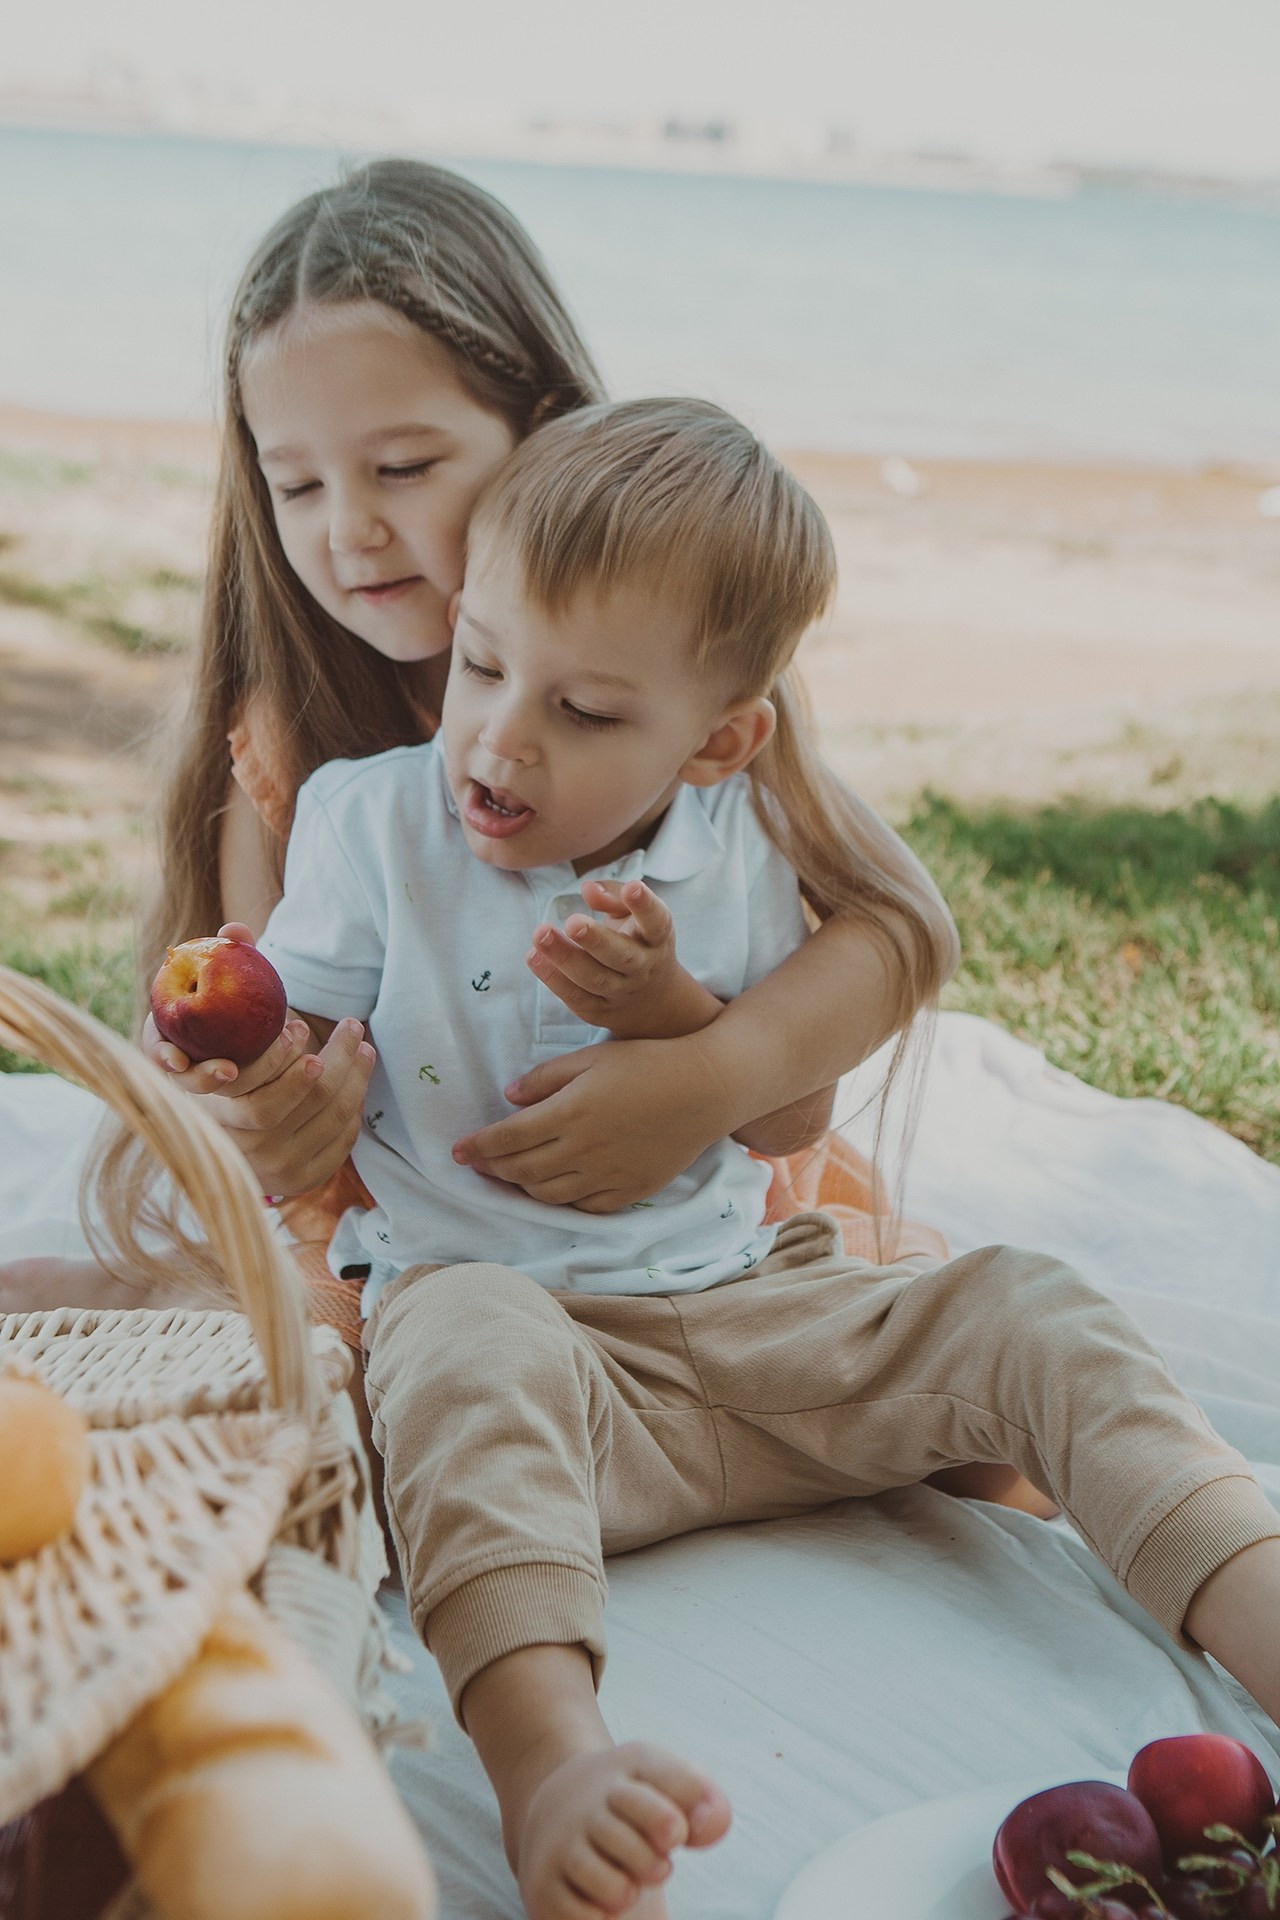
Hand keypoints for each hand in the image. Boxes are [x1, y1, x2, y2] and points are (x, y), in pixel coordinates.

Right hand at [144, 922, 375, 1195]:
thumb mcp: (213, 1027)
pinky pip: (340, 1142)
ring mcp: (272, 1169)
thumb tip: (235, 929)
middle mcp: (239, 1148)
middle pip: (295, 1105)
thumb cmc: (224, 1062)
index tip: (299, 1025)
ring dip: (354, 1079)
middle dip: (331, 1062)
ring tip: (362, 1044)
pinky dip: (355, 1108)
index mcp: (210, 1113)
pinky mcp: (302, 1180)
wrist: (228, 1137)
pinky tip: (359, 1076)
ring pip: (326, 1121)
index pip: (250, 1094)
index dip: (277, 1061)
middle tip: (350, 1026)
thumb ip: (225, 977)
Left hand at [451, 1031, 735, 1210]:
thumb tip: (510, 1099)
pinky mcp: (630, 1191)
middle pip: (522, 1172)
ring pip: (549, 1195)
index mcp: (569, 1113)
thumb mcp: (591, 1057)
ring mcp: (608, 1175)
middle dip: (493, 1170)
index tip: (457, 1152)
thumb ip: (546, 1079)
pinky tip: (554, 1189)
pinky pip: (584, 1207)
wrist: (706, 1088)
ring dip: (523, 1188)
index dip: (477, 1148)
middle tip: (479, 1165)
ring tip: (512, 1176)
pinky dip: (561, 1201)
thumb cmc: (646, 1063)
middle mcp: (584, 1150)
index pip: (507, 1139)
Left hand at [527, 880, 720, 1040]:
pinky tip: (534, 957)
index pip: (656, 921)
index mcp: (656, 937)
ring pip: (594, 979)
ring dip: (565, 958)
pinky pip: (575, 996)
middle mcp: (643, 967)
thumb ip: (612, 896)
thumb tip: (588, 889)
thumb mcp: (632, 915)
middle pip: (621, 955)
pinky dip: (553, 978)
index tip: (632, 888)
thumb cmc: (637, 941)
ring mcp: (622, 992)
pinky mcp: (599, 1011)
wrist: (654, 1000)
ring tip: (540, 934)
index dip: (644, 905)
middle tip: (573, 922)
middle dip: (596, 939)